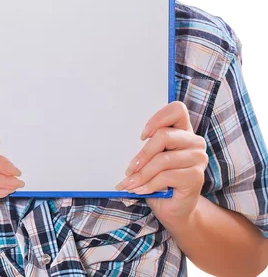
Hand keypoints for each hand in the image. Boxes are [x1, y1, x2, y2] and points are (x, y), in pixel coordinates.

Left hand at [115, 101, 208, 225]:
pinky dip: (149, 184)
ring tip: (130, 183)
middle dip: (142, 154)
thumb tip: (121, 144)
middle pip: (164, 135)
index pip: (177, 109)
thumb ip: (146, 147)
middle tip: (129, 169)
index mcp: (184, 131)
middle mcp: (195, 142)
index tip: (142, 136)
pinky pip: (166, 176)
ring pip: (162, 159)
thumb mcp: (151, 160)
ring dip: (142, 174)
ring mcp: (198, 159)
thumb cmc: (160, 181)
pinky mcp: (196, 176)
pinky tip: (141, 190)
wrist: (175, 209)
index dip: (158, 118)